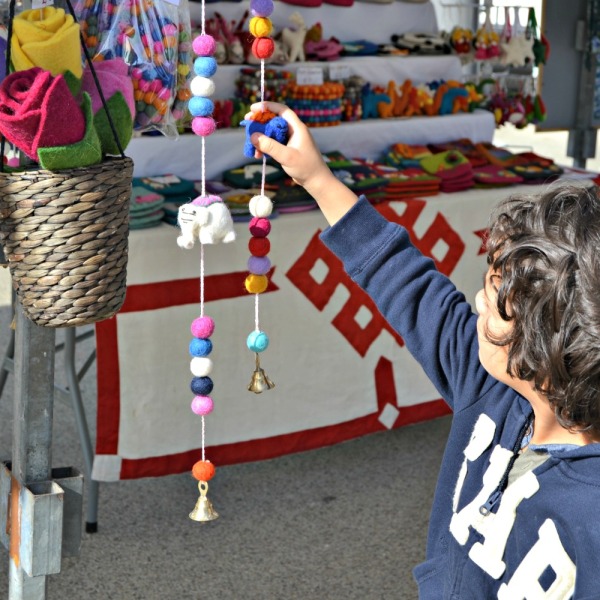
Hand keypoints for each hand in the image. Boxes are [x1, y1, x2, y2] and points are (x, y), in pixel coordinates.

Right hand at [246, 102, 357, 224]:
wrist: (316, 181)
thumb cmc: (306, 167)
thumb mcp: (287, 156)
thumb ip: (270, 146)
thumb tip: (253, 136)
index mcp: (297, 128)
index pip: (282, 110)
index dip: (268, 106)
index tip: (254, 108)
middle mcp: (293, 131)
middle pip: (274, 120)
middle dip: (260, 121)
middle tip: (247, 122)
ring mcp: (290, 140)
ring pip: (272, 133)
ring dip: (261, 136)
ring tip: (250, 143)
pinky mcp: (287, 149)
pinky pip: (273, 144)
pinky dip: (265, 147)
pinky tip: (257, 155)